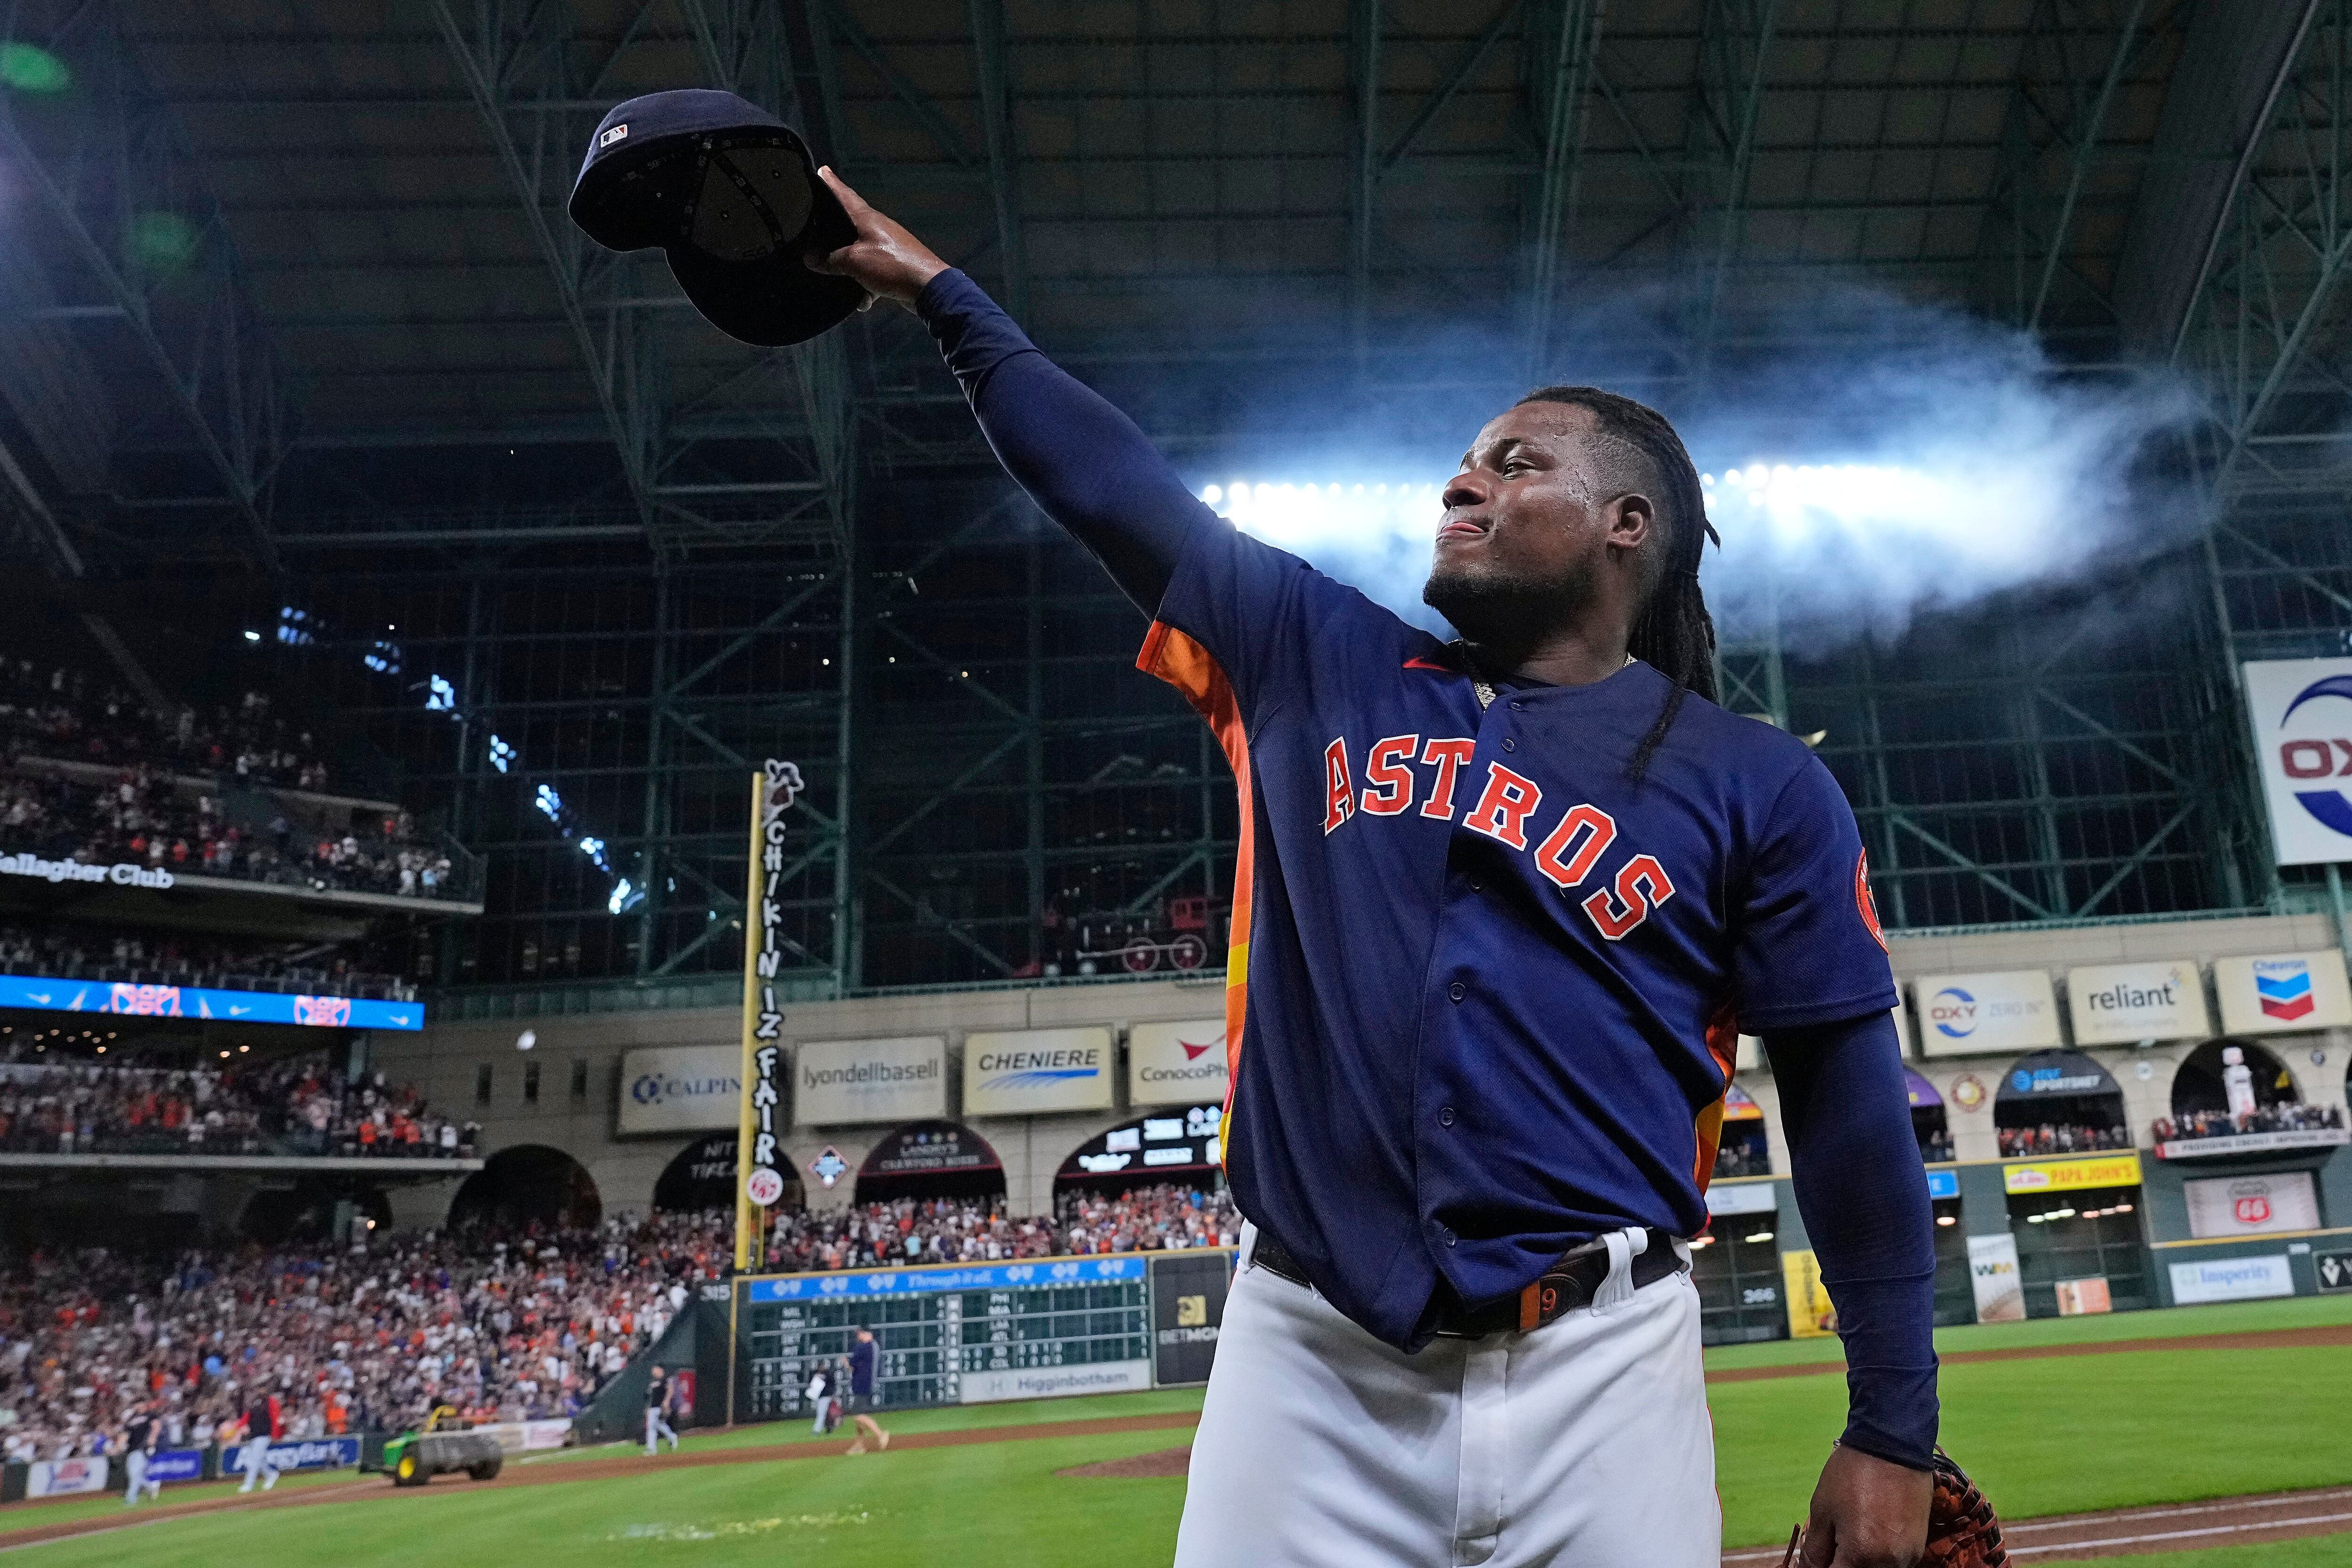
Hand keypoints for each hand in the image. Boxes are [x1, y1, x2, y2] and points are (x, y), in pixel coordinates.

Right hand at [804, 166, 948, 309]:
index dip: (832, 183)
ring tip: (837, 278)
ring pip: (860, 252)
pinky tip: (863, 300)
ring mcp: (888, 246)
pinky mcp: (895, 265)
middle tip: (817, 225)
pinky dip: (866, 286)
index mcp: (868, 218)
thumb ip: (831, 260)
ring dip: (849, 267)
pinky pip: (873, 273)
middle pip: (850, 223)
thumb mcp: (854, 261)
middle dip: (834, 228)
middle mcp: (878, 228)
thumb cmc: (893, 266)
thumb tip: (811, 258)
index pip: (845, 195)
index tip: (823, 170)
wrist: (928, 289)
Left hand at [1797, 1444, 1930, 1566]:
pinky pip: (1892, 1564)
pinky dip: (1877, 1556)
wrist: (1893, 1445)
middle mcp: (1889, 1564)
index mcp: (1861, 1555)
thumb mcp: (1823, 1510)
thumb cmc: (1853, 1473)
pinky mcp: (1917, 1548)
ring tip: (1850, 1529)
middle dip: (1839, 1563)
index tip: (1817, 1557)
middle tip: (1832, 1541)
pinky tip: (1868, 1531)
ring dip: (1859, 1561)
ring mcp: (1907, 1558)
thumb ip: (1815, 1551)